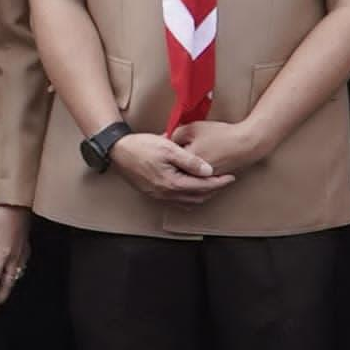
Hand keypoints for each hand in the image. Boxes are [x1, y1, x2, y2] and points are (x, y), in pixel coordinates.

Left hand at [0, 203, 28, 311]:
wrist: (18, 200)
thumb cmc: (3, 212)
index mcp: (3, 254)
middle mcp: (14, 256)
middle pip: (9, 282)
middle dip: (2, 294)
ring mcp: (21, 251)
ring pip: (17, 274)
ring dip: (10, 283)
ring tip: (5, 289)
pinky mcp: (25, 245)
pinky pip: (22, 263)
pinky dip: (18, 270)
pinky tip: (15, 268)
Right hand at [114, 127, 233, 202]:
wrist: (118, 152)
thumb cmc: (142, 147)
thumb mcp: (168, 148)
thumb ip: (190, 161)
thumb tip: (209, 170)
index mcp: (173, 183)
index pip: (203, 186)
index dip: (219, 182)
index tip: (231, 176)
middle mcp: (167, 194)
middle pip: (198, 197)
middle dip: (214, 190)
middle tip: (226, 181)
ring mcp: (159, 196)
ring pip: (188, 202)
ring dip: (203, 195)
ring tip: (213, 186)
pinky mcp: (154, 194)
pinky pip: (177, 202)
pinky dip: (189, 198)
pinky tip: (192, 191)